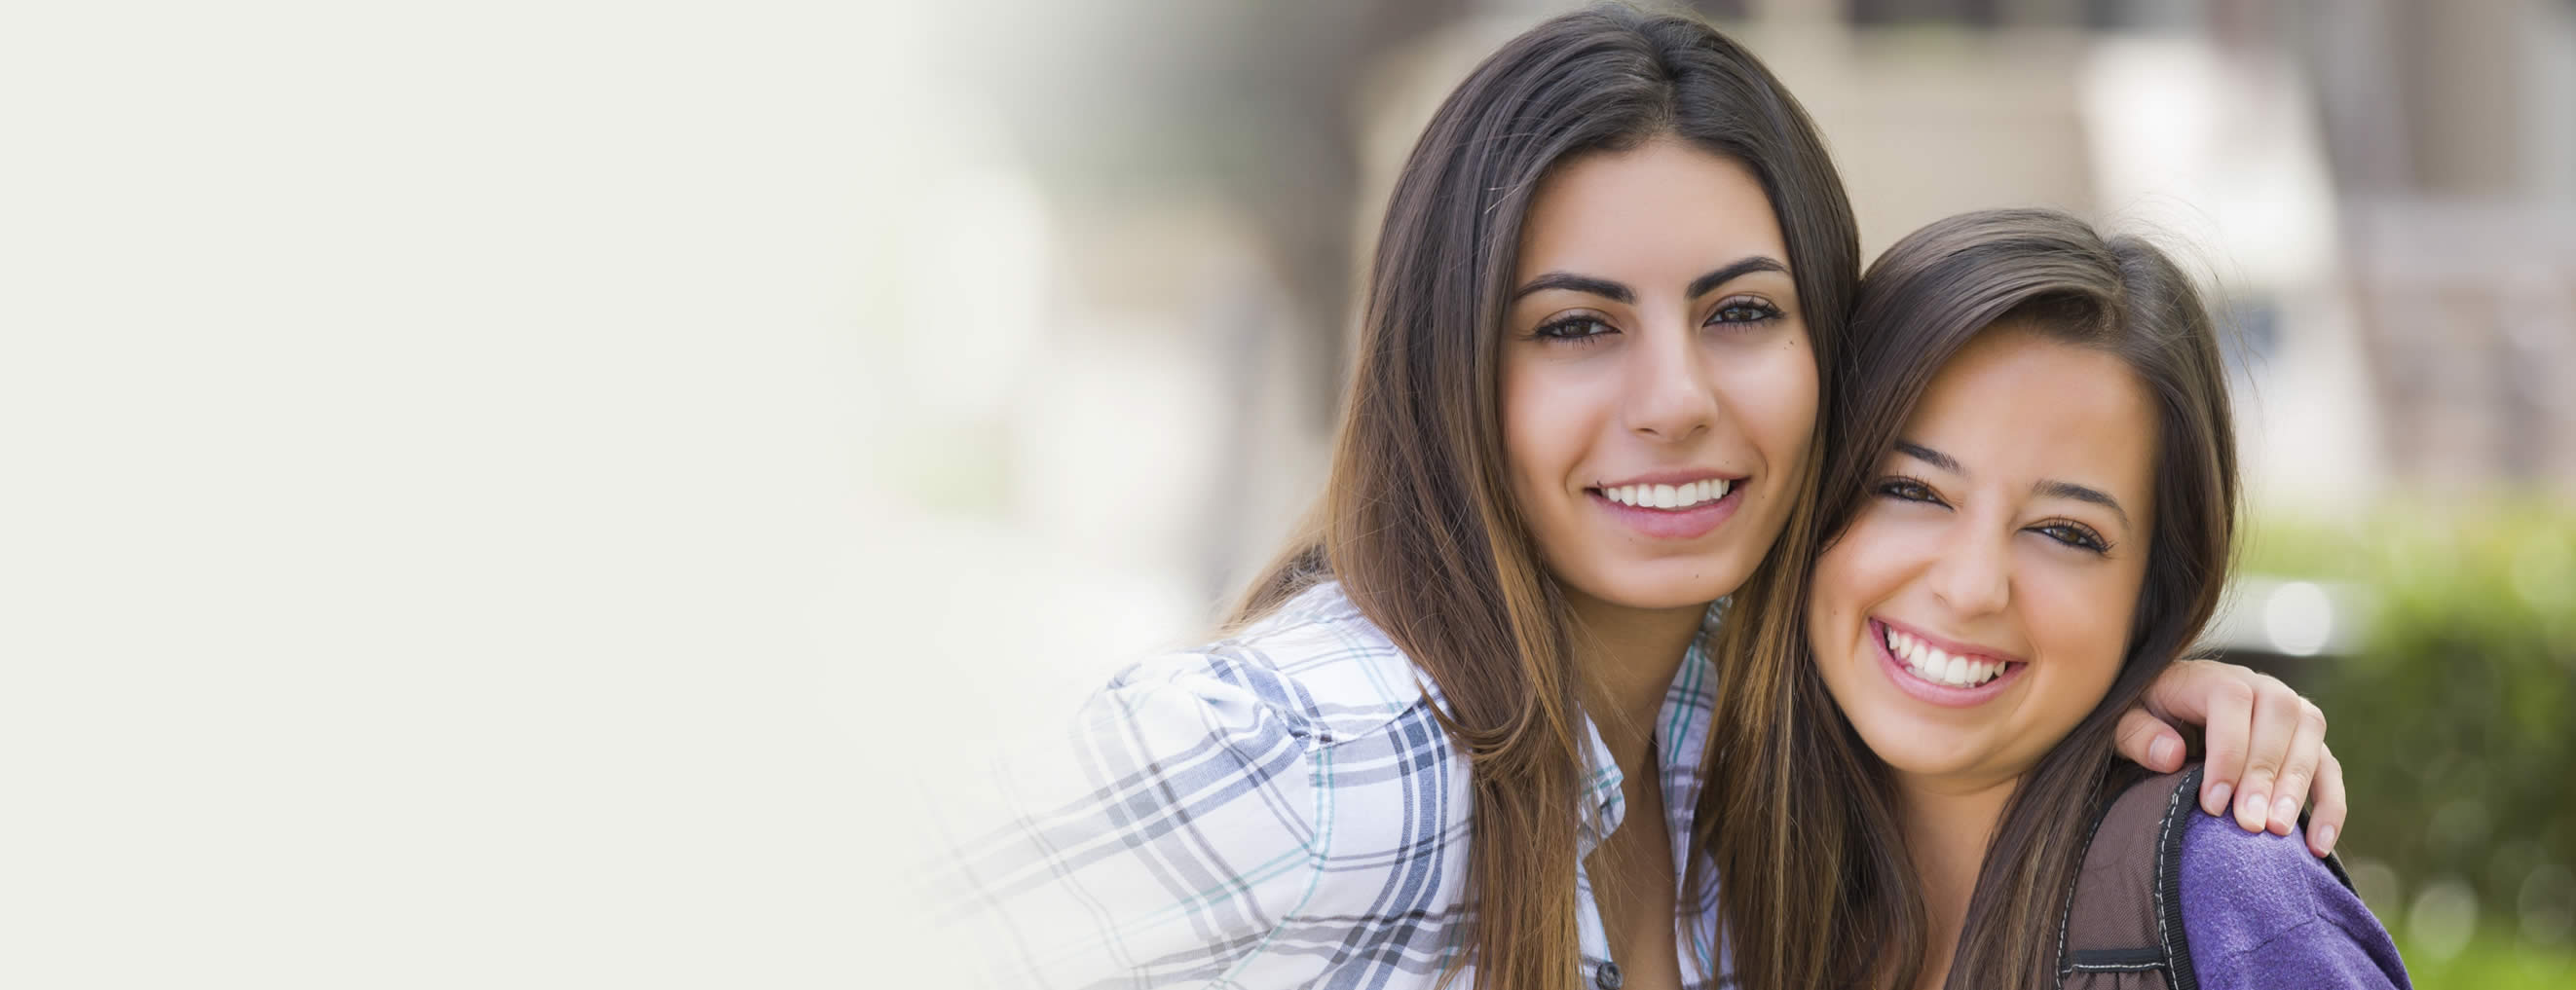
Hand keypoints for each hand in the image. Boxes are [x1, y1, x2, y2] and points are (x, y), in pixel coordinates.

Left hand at [2116, 659, 2344, 856]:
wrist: (2164, 714)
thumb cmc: (2142, 718)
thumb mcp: (2123, 721)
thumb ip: (2138, 734)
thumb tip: (2171, 755)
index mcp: (2211, 677)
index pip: (2232, 702)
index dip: (2227, 753)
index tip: (2213, 804)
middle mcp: (2259, 687)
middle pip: (2280, 717)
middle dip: (2266, 774)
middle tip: (2250, 824)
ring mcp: (2289, 712)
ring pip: (2311, 738)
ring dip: (2299, 787)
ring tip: (2279, 832)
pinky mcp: (2306, 743)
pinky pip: (2329, 768)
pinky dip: (2330, 804)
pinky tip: (2319, 844)